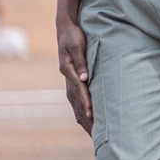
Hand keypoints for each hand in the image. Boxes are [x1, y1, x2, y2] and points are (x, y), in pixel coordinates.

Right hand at [56, 15, 92, 133]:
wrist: (65, 28)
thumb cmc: (73, 35)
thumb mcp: (77, 46)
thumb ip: (81, 62)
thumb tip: (84, 79)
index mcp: (67, 69)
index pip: (78, 89)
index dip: (85, 101)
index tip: (91, 112)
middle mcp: (67, 76)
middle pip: (76, 100)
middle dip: (84, 115)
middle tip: (94, 130)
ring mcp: (68, 78)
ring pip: (75, 102)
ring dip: (83, 116)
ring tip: (92, 130)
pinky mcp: (72, 78)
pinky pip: (75, 98)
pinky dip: (80, 109)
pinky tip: (85, 118)